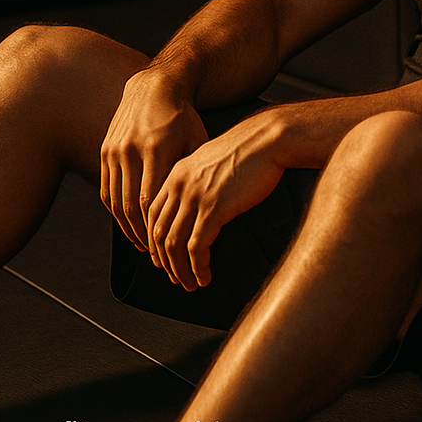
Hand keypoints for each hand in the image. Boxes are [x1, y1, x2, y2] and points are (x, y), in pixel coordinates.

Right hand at [99, 69, 208, 251]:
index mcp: (156, 149)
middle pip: (131, 206)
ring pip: (116, 202)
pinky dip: (117, 214)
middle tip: (158, 258)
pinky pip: (107, 191)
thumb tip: (205, 207)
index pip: (151, 200)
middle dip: (144, 236)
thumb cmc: (183, 117)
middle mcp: (130, 151)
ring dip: (129, 229)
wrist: (154, 88)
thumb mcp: (197, 140)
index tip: (170, 248)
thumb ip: (195, 171)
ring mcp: (114, 152)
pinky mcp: (104, 152)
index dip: (158, 228)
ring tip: (145, 248)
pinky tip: (130, 227)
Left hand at [146, 109, 288, 290]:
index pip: (152, 214)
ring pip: (174, 245)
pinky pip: (196, 248)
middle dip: (164, 261)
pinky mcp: (214, 209)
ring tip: (190, 283)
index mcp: (176, 173)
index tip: (162, 257)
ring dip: (180, 270)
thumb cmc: (250, 149)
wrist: (268, 139)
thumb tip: (198, 203)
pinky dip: (197, 267)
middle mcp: (179, 186)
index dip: (154, 241)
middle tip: (174, 276)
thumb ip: (198, 180)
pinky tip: (205, 275)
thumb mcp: (213, 161)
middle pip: (159, 233)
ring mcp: (195, 197)